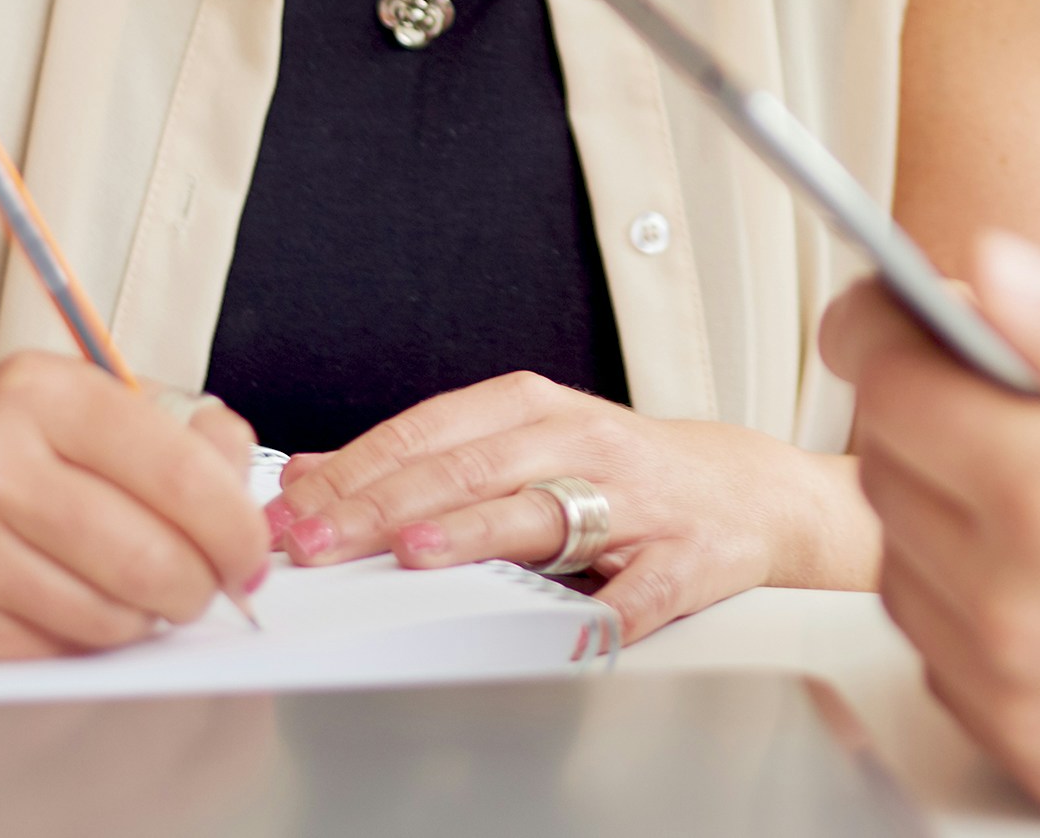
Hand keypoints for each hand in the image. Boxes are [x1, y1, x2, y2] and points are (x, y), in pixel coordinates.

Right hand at [0, 351, 270, 658]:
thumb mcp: (62, 402)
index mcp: (39, 393)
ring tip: (135, 595)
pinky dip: (80, 644)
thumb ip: (166, 430)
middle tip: (206, 586)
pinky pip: (48, 654)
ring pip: (106, 616)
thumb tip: (242, 479)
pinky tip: (73, 610)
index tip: (248, 549)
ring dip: (142, 618)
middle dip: (199, 585)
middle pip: (150, 556)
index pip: (177, 471)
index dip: (233, 524)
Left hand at [269, 373, 870, 640]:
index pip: (429, 430)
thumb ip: (425, 458)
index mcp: (535, 408)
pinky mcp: (686, 557)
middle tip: (320, 540)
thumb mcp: (522, 443)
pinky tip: (575, 631)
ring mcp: (635, 500)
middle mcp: (582, 443)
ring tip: (416, 554)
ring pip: (545, 512)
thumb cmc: (621, 471)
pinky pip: (642, 590)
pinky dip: (609, 610)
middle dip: (386, 504)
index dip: (356, 468)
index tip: (294, 508)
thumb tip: (310, 477)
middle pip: (471, 467)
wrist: (745, 490)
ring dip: (477, 532)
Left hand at [826, 234, 1039, 832]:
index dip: (884, 325)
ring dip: (944, 512)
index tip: (893, 304)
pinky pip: (946, 661)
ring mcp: (1023, 696)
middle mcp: (1017, 608)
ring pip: (903, 571)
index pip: (890, 386)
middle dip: (924, 411)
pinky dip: (973, 607)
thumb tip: (994, 271)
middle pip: (882, 474)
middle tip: (1008, 390)